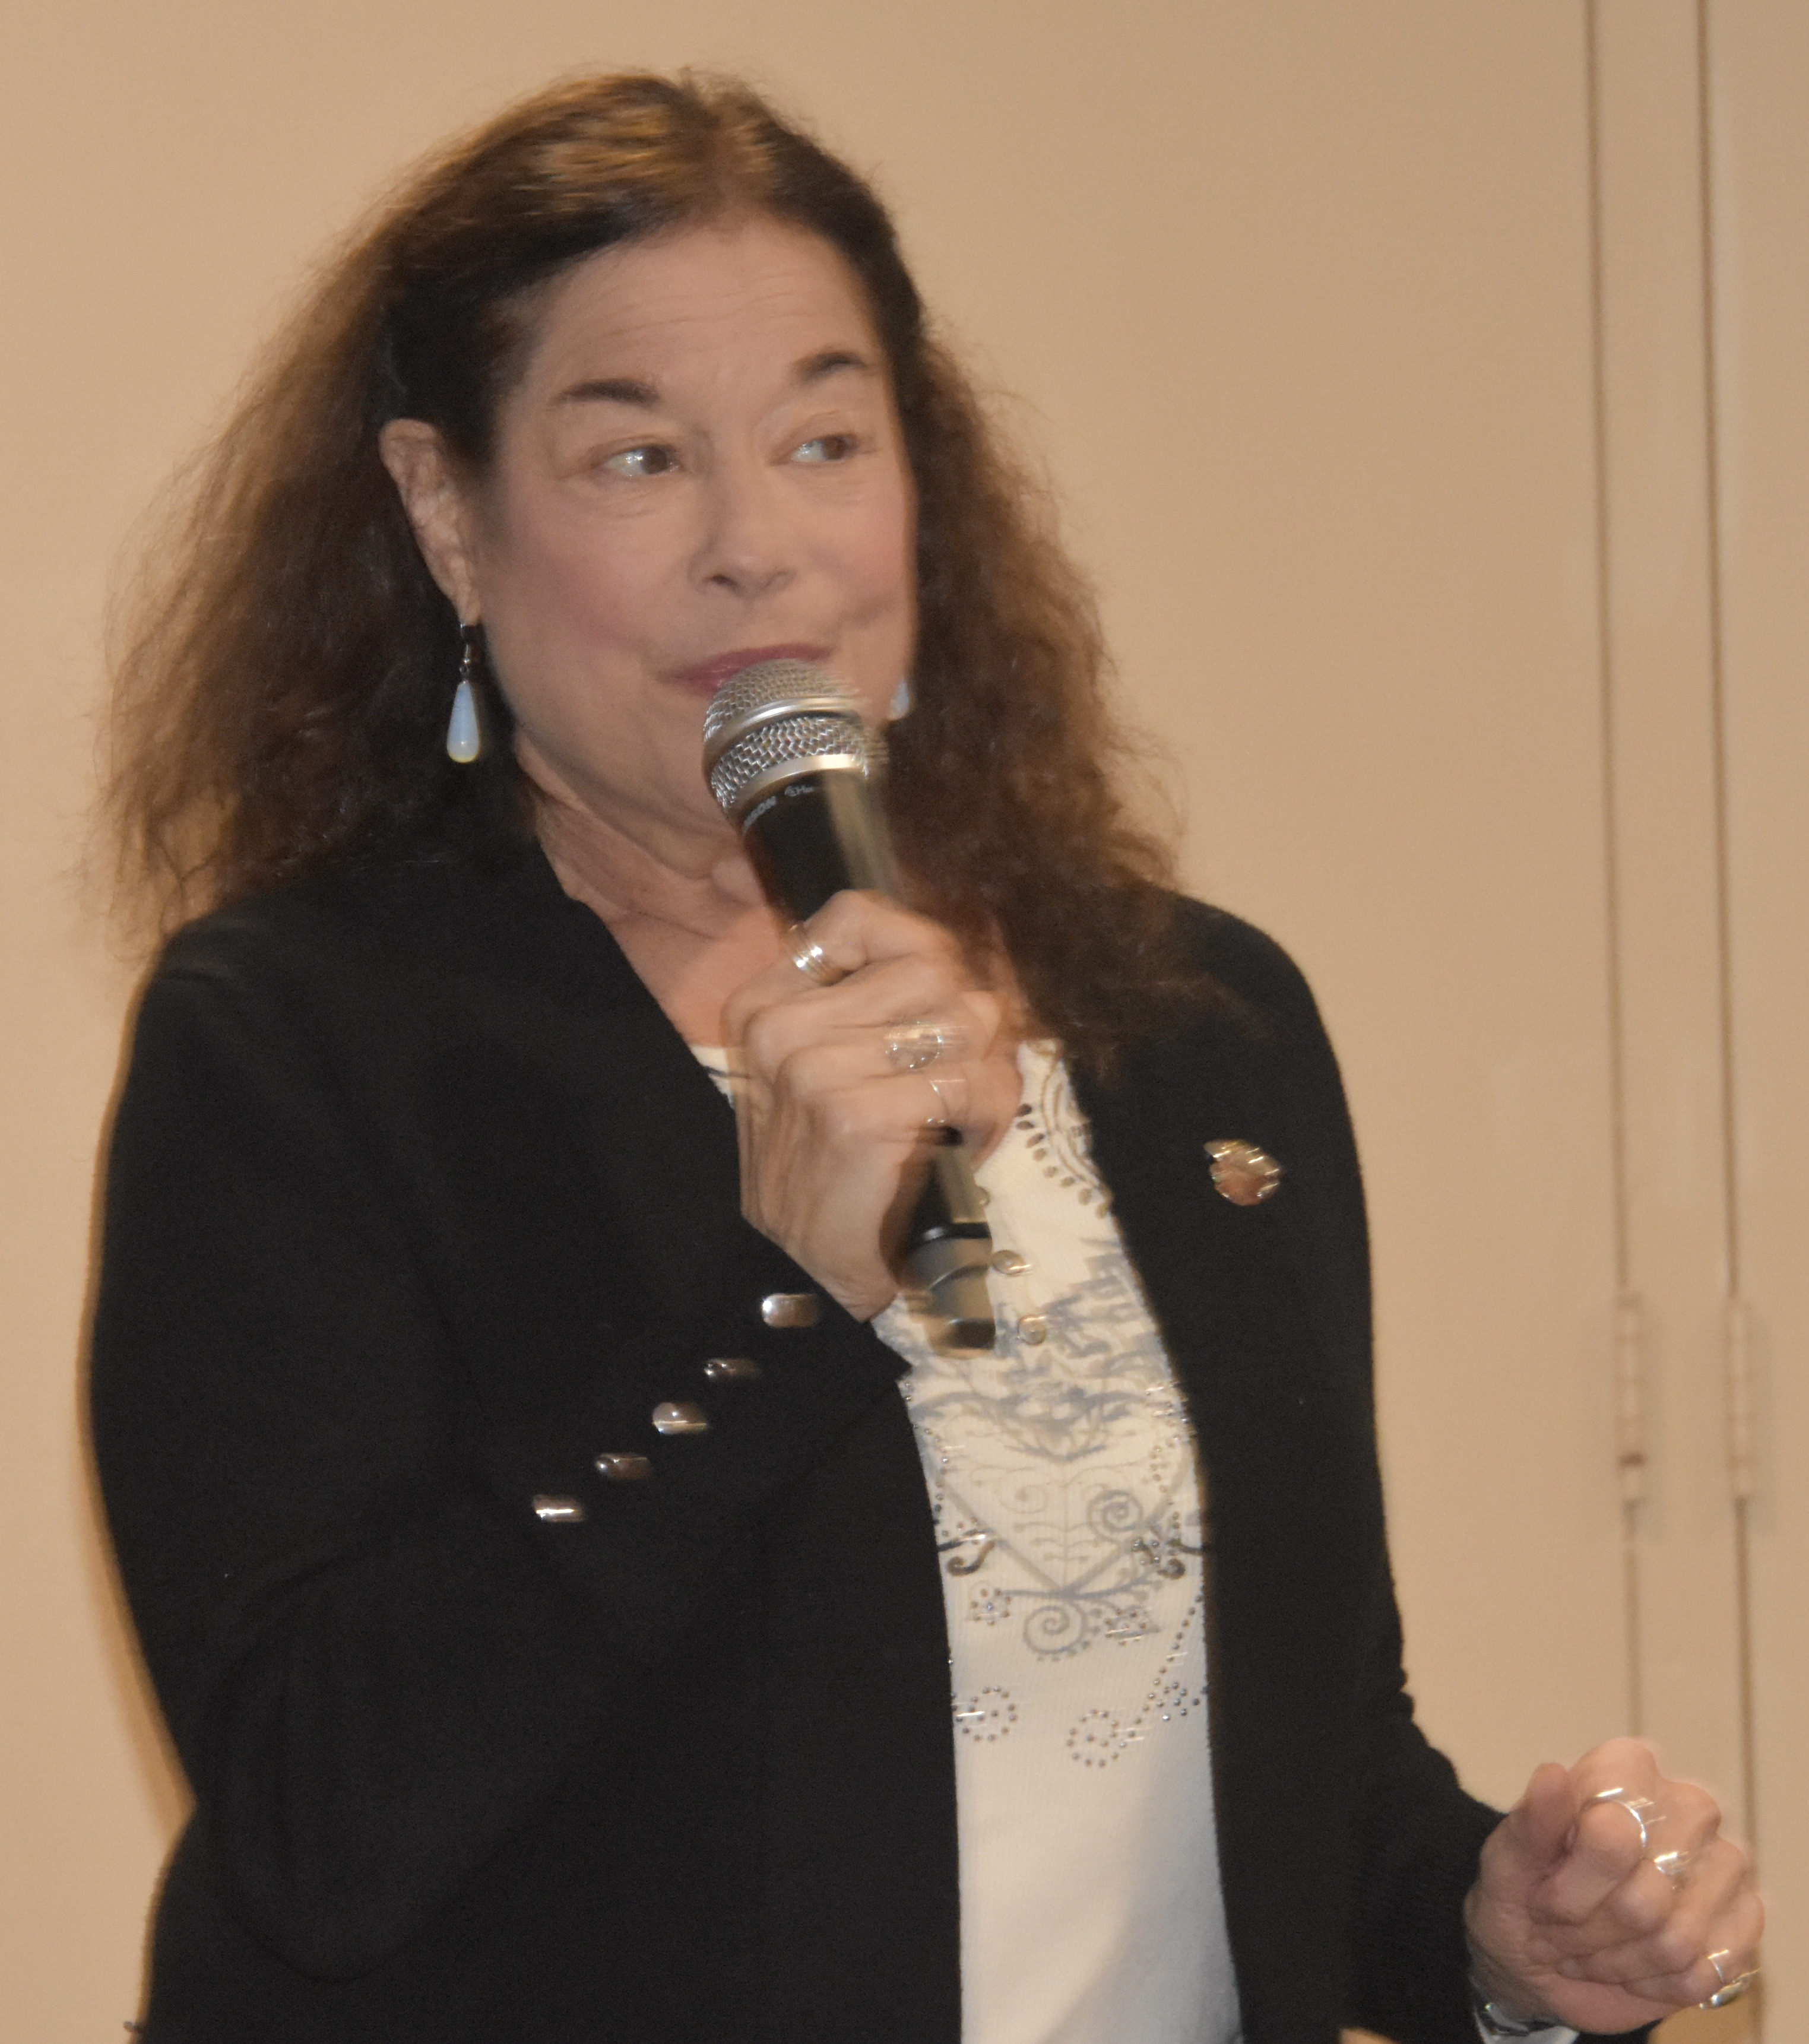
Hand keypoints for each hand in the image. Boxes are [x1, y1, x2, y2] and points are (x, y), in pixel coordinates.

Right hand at [722, 891, 1020, 1320]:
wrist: (807, 1268)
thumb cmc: (831, 1166)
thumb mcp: (824, 1069)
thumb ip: (871, 1005)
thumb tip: (962, 956)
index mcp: (765, 1004)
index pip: (859, 917)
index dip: (925, 951)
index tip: (939, 999)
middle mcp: (782, 1028)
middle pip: (931, 966)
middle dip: (973, 1019)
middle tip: (969, 1073)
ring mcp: (816, 1070)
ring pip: (963, 1019)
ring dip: (991, 1070)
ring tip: (972, 1111)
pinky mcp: (859, 1116)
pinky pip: (969, 1079)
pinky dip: (991, 1111)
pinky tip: (970, 1140)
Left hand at [1465, 1737, 1761, 2033]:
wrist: (1540, 1954)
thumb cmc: (1523, 1893)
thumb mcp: (1508, 1861)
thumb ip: (1530, 1822)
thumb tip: (1552, 1774)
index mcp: (1628, 1769)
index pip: (1611, 1837)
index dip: (1567, 1886)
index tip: (1540, 1893)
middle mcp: (1689, 1806)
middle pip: (1644, 1899)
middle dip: (1588, 1929)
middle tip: (1559, 1926)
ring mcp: (1725, 1863)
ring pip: (1675, 1941)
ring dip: (1615, 1960)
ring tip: (1588, 1945)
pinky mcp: (1744, 1920)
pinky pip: (1703, 1974)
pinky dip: (1652, 1983)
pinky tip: (1630, 1965)